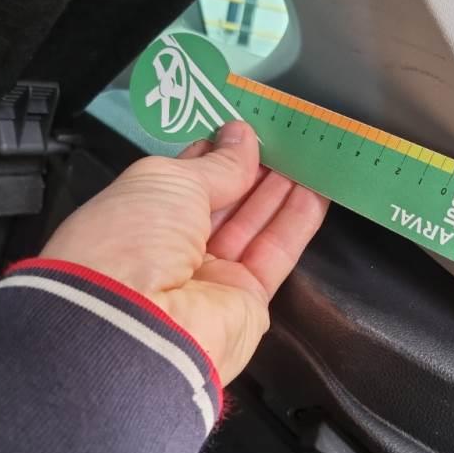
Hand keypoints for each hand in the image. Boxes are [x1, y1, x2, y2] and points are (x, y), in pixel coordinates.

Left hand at [40, 121, 329, 383]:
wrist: (138, 324)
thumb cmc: (136, 236)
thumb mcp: (169, 182)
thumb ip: (216, 164)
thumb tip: (242, 138)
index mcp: (141, 216)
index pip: (186, 179)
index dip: (215, 153)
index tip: (244, 128)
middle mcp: (174, 248)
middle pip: (223, 203)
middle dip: (252, 170)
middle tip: (285, 137)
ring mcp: (212, 277)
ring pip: (253, 226)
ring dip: (279, 190)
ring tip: (309, 154)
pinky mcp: (248, 300)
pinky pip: (276, 254)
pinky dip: (296, 221)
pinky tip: (317, 189)